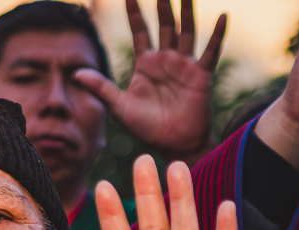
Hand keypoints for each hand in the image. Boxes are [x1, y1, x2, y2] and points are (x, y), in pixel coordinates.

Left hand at [74, 0, 225, 166]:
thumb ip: (100, 87)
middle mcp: (166, 59)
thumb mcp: (120, 106)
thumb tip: (75, 72)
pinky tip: (223, 17)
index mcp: (146, 63)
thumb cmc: (147, 128)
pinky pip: (210, 51)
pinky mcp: (201, 75)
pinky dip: (217, 35)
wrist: (174, 145)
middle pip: (164, 24)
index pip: (140, 30)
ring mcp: (184, 65)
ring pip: (186, 31)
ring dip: (187, 12)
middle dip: (163, 4)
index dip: (134, 12)